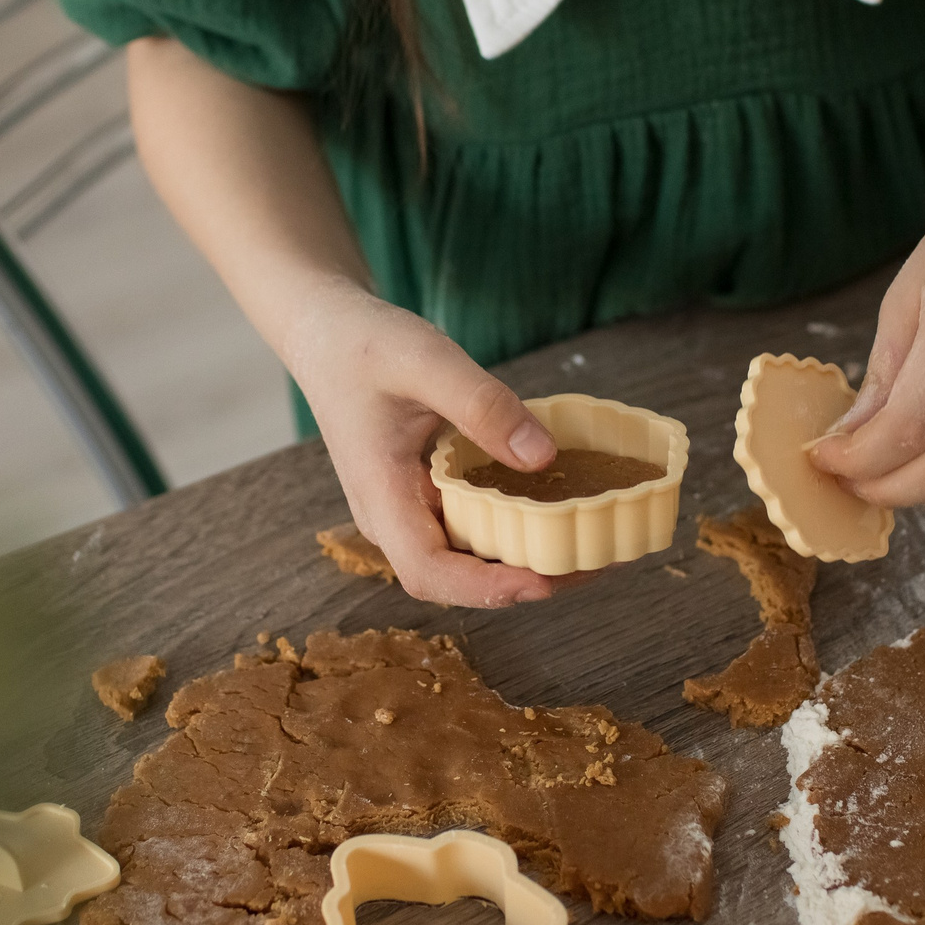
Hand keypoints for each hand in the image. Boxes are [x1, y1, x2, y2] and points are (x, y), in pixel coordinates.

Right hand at [285, 279, 585, 606]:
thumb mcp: (427, 361)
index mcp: (381, 496)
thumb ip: (483, 406)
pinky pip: (473, 525)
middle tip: (595, 562)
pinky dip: (517, 526)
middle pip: (457, 577)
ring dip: (526, 559)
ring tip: (591, 542)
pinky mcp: (427, 495)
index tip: (545, 582)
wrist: (328, 335)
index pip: (429, 571)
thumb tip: (544, 459)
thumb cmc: (364, 345)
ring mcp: (409, 510)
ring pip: (468, 557)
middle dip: (525, 581)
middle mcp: (393, 518)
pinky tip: (561, 508)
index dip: (487, 590)